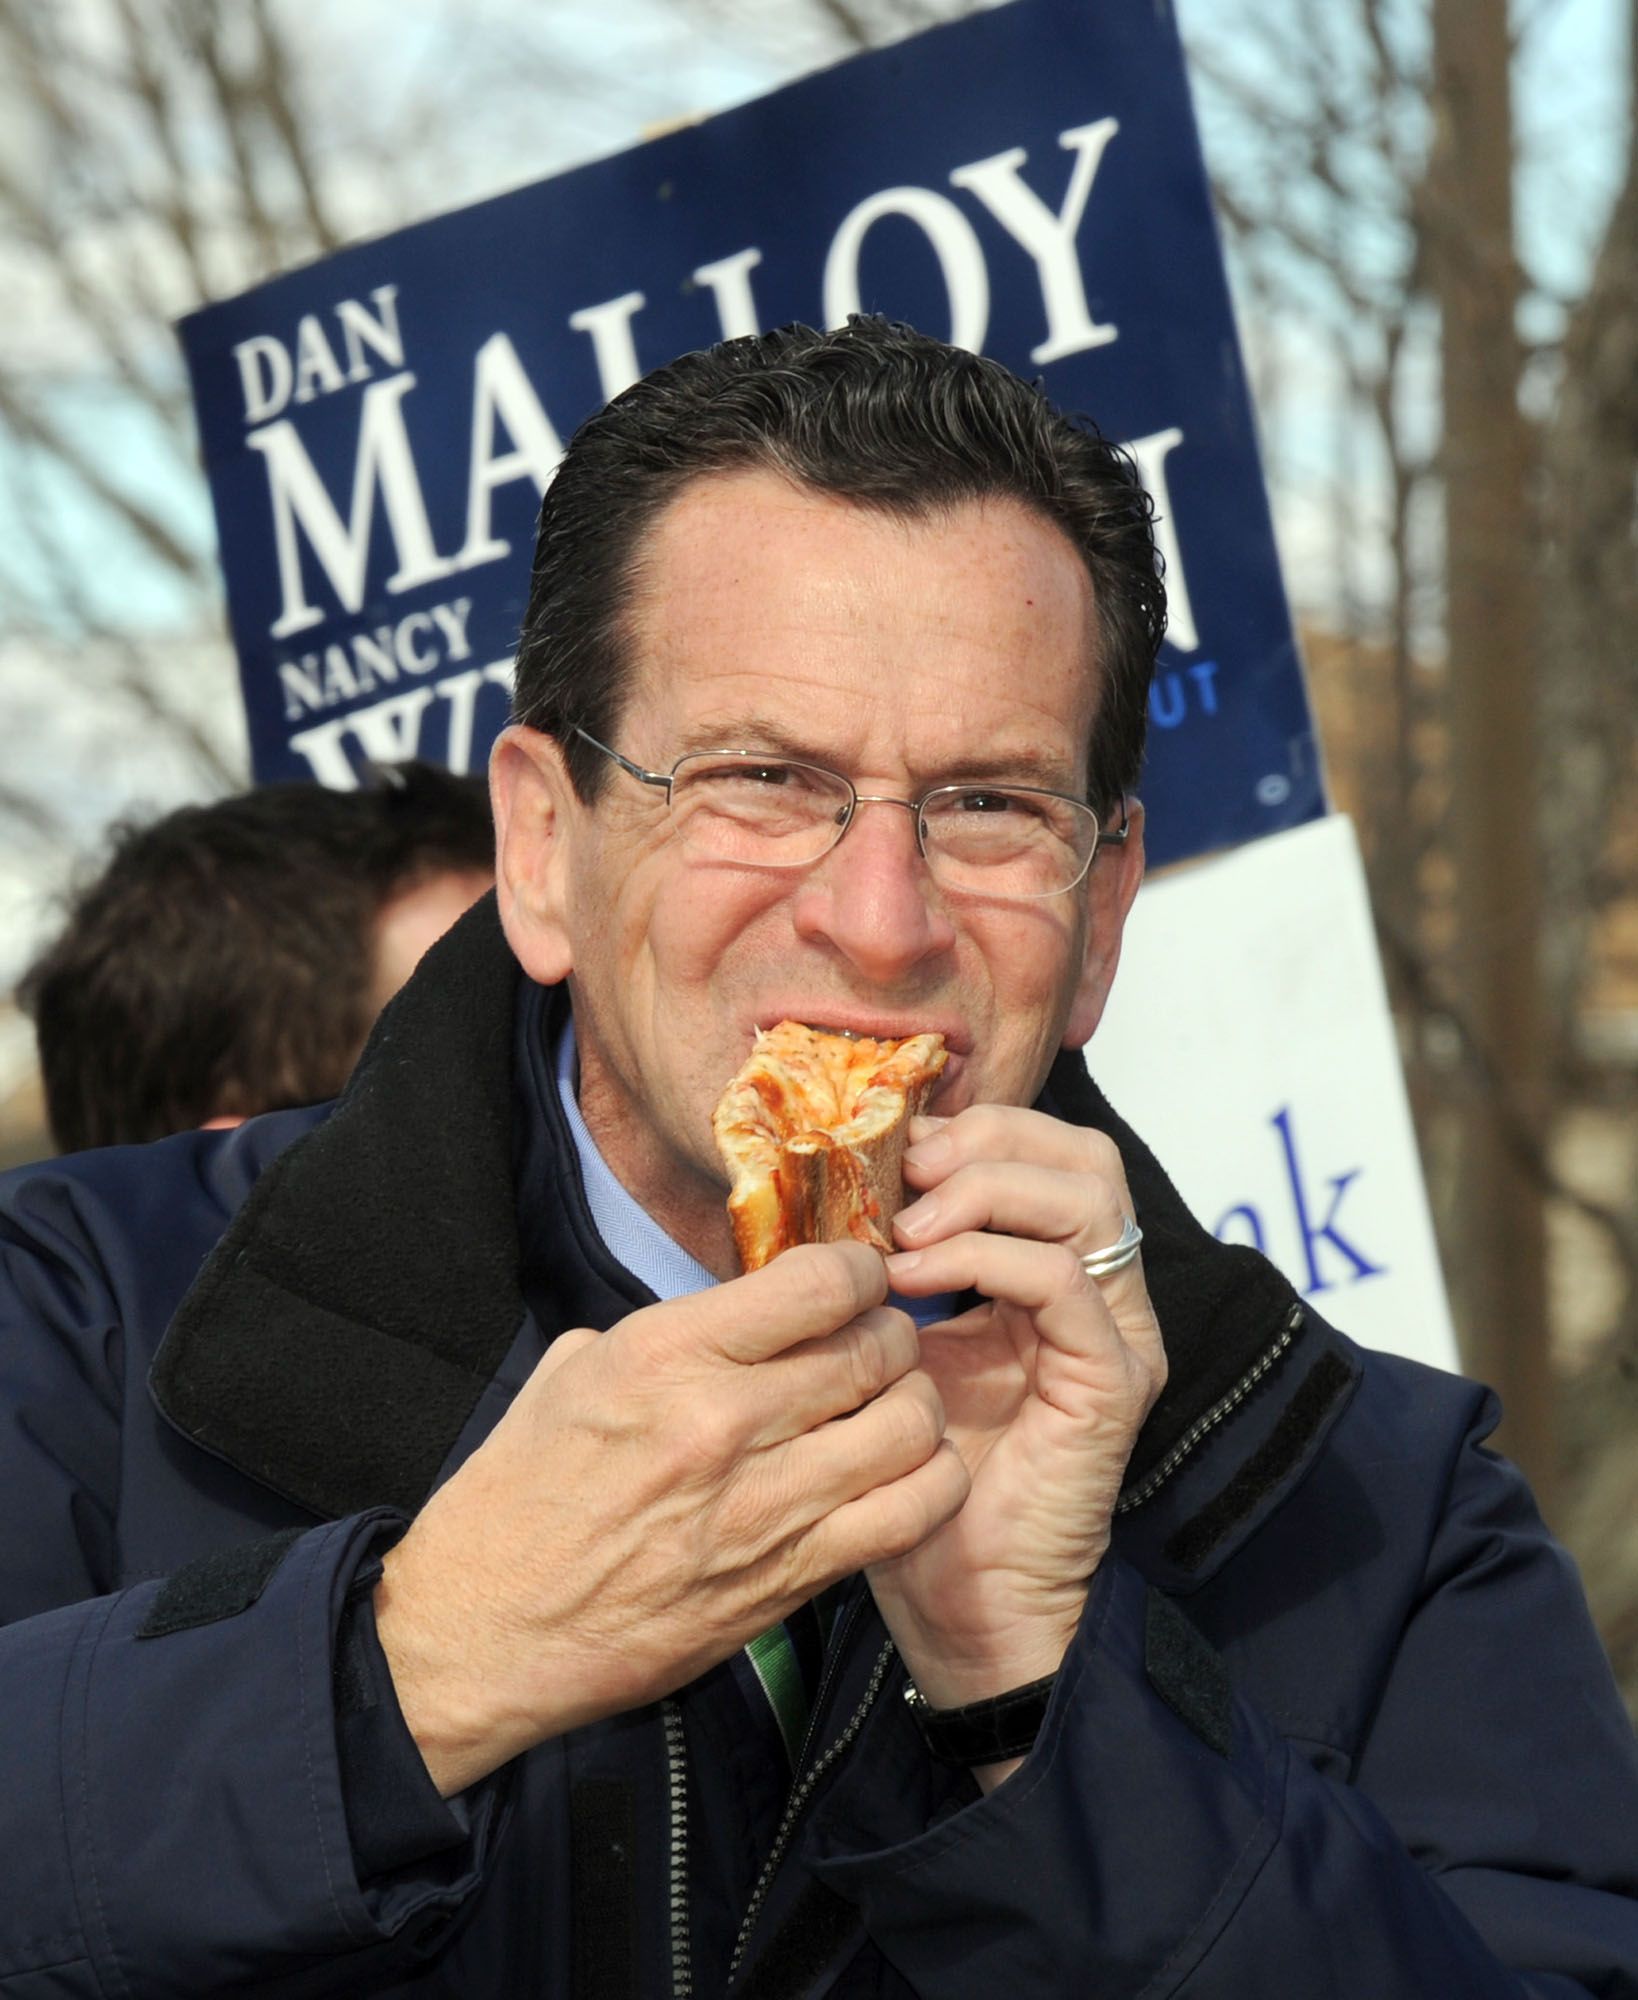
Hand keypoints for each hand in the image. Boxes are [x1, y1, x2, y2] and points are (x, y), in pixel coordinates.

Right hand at [375, 1242, 967, 1793]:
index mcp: (667, 1354)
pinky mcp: (786, 1580)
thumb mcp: (574, 1373)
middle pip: (877, 1348)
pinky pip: (907, 1515)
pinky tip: (903, 1476)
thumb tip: (737, 1315)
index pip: (821, 1282)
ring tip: (892, 1409)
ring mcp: (763, 1506)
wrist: (482, 1631)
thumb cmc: (518, 1499)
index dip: (858, 1272)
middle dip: (891, 1335)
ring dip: (916, 1407)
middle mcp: (724, 1421)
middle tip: (878, 1346)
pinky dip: (928, 1484)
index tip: (854, 1283)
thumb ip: (667, 1334)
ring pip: (909, 1425)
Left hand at [871, 1106, 1165, 1726]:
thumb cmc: (910, 1474)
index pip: (1043, 1149)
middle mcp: (1099, 1293)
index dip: (969, 1127)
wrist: (955, 1601)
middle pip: (1083, 1153)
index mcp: (1050, 1275)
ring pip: (1087, 1197)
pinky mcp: (1111, 1381)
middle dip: (986, 1139)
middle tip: (904, 1169)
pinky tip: (916, 1275)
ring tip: (906, 1224)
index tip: (885, 1147)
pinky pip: (1066, 1280)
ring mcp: (1116, 1334)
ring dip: (984, 1189)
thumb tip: (825, 1182)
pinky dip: (986, 1256)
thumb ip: (883, 1265)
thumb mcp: (889, 1344)